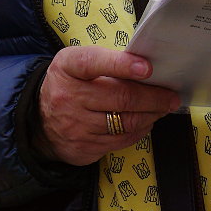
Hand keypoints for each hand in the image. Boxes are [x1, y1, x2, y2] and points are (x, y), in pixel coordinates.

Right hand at [36, 47, 181, 165]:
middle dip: (153, 98)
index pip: (95, 62)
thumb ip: (105, 61)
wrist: (39, 120)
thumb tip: (146, 69)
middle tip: (171, 96)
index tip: (147, 68)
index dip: (122, 65)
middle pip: (120, 98)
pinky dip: (138, 131)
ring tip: (162, 108)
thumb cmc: (69, 83)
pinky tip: (145, 122)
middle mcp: (69, 97)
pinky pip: (120, 141)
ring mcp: (75, 126)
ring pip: (125, 123)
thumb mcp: (76, 62)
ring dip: (150, 116)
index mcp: (68, 67)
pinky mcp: (82, 149)